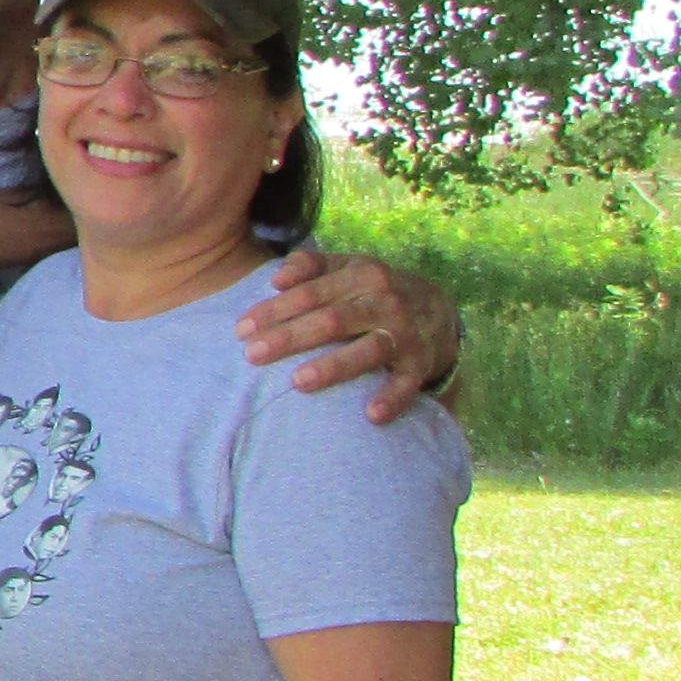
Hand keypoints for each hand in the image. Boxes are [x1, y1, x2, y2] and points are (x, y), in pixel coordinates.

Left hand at [237, 247, 461, 424]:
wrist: (439, 309)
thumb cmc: (374, 290)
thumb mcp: (348, 268)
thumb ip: (309, 266)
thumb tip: (275, 280)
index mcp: (361, 275)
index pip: (310, 293)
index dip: (274, 311)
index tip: (241, 330)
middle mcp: (384, 302)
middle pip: (331, 320)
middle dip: (290, 338)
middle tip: (252, 355)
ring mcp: (404, 334)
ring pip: (367, 350)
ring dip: (333, 367)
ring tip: (299, 382)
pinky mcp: (421, 364)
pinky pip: (406, 384)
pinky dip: (392, 398)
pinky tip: (371, 415)